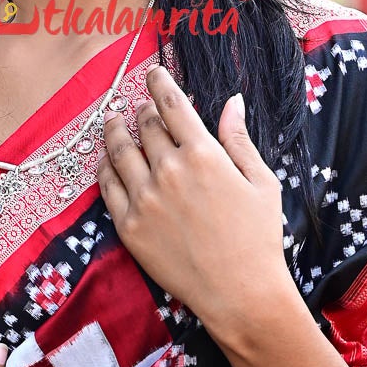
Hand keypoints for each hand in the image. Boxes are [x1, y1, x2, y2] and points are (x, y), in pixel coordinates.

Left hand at [95, 63, 294, 348]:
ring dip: (114, 130)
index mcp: (202, 154)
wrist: (240, 293)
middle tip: (143, 107)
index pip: (171, 103)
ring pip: (119, 150)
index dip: (159, 82)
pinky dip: (104, 167)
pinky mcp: (128, 226)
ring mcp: (144, 198)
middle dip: (143, 110)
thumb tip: (231, 101)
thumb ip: (239, 138)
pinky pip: (106, 186)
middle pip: (144, 124)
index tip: (153, 73)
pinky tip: (107, 161)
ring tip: (112, 121)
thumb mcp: (261, 181)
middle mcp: (168, 170)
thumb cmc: (258, 237)